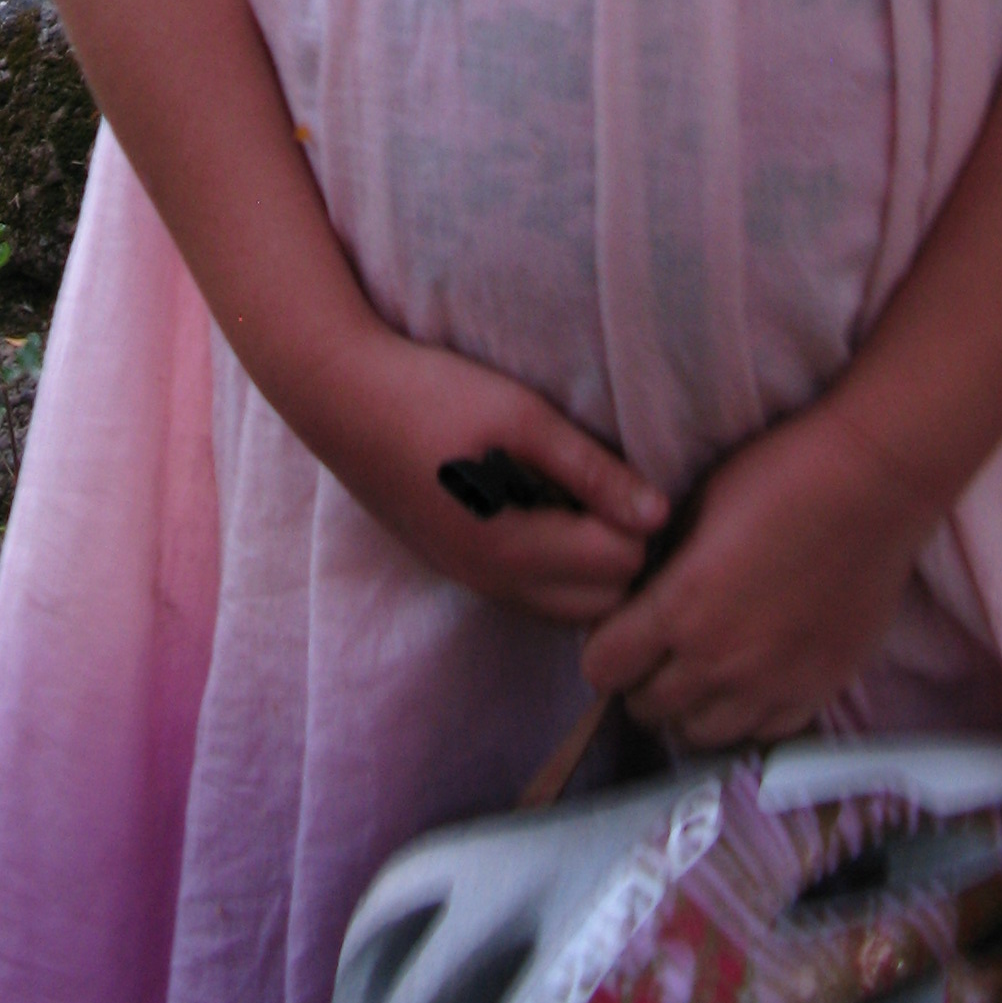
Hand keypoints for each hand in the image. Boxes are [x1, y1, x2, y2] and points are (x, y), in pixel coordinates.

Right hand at [298, 325, 669, 627]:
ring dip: (591, 566)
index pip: (622, 566)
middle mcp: (496, 582)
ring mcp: (472, 580)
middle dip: (623, 553)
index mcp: (516, 547)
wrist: (340, 395)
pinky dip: (556, 568)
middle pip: (602, 602)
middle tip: (616, 487)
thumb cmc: (434, 394)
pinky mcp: (456, 567)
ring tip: (585, 496)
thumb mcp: (521, 416)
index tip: (631, 472)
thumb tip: (661, 513)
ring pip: (566, 608)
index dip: (639, 520)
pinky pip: (530, 596)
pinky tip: (545, 506)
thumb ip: (592, 470)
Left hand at [578, 398, 930, 741]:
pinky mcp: (819, 689)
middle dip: (637, 681)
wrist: (869, 485)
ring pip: (701, 734)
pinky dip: (743, 715)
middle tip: (650, 652)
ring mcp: (773, 685)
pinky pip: (763, 733)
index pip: (602, 666)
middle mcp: (720, 662)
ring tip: (696, 673)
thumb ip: (661, 564)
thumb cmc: (777, 476)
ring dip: (687, 707)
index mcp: (679, 609)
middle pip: (647, 708)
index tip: (614, 629)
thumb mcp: (693, 506)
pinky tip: (746, 682)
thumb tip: (637, 593)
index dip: (601, 648)